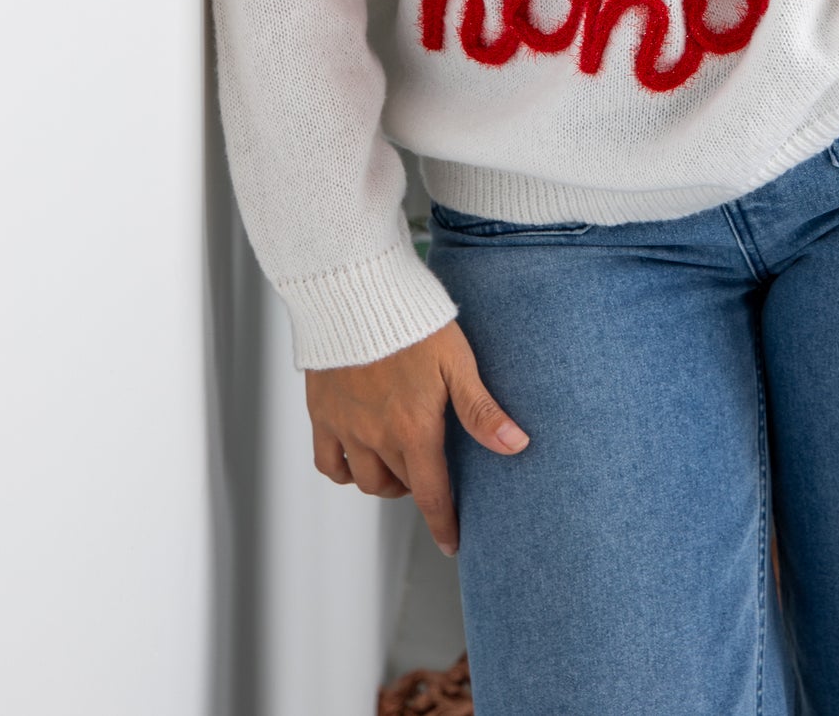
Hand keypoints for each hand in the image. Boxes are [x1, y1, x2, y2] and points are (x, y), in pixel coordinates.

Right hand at [305, 319, 528, 554]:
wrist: (355, 293)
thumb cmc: (414, 322)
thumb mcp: (457, 362)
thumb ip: (481, 410)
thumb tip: (516, 445)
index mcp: (414, 431)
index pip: (433, 496)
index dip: (444, 526)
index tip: (453, 545)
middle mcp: (376, 438)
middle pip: (402, 487)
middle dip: (421, 490)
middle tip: (433, 473)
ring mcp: (345, 428)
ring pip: (366, 481)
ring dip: (386, 482)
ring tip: (402, 464)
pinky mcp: (322, 412)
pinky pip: (328, 464)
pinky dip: (344, 471)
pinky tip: (359, 459)